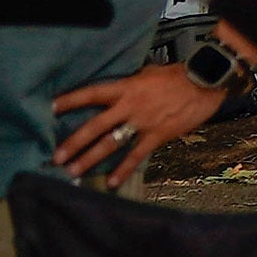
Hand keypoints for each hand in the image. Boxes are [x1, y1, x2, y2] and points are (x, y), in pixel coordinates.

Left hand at [51, 63, 224, 191]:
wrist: (206, 81)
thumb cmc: (178, 75)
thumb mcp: (148, 74)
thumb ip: (130, 85)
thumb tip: (116, 94)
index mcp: (126, 88)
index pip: (91, 93)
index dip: (70, 100)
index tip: (50, 108)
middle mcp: (129, 106)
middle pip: (95, 126)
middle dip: (74, 142)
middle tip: (56, 157)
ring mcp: (143, 122)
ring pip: (111, 143)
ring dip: (90, 159)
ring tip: (72, 172)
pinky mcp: (157, 135)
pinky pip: (136, 155)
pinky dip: (123, 169)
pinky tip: (112, 182)